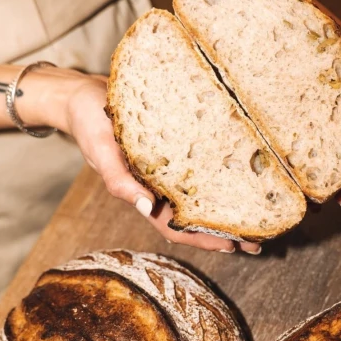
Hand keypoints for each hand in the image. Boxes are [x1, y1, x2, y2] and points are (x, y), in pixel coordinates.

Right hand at [62, 74, 259, 253]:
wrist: (83, 95)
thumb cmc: (90, 123)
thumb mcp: (101, 152)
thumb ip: (120, 181)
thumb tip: (147, 208)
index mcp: (142, 192)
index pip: (175, 226)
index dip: (203, 239)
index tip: (233, 246)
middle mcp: (157, 184)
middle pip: (194, 216)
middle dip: (224, 230)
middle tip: (258, 241)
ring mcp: (166, 167)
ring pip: (200, 194)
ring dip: (226, 208)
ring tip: (258, 216)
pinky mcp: (172, 146)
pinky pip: (198, 166)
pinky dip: (217, 175)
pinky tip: (239, 173)